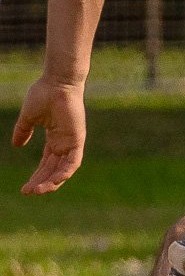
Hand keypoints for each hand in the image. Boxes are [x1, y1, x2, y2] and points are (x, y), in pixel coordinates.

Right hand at [12, 77, 85, 194]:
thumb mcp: (29, 118)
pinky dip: (66, 172)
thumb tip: (16, 145)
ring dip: (52, 181)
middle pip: (54, 170)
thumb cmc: (44, 95)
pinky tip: (56, 181)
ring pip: (64, 170)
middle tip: (28, 192)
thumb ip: (23, 131)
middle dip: (41, 183)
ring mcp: (72, 142)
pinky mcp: (77, 139)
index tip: (25, 188)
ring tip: (38, 190)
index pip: (47, 165)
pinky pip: (74, 161)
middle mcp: (65, 144)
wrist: (56, 83)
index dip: (37, 177)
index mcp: (55, 140)